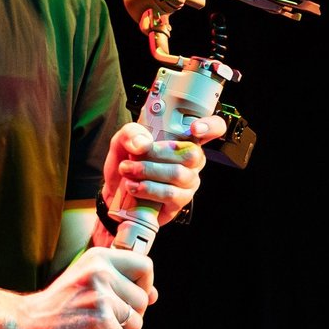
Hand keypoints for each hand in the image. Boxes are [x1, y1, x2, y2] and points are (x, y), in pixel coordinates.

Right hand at [11, 246, 156, 328]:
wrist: (26, 324)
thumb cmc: (59, 307)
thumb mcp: (88, 283)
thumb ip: (120, 284)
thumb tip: (154, 295)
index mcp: (100, 258)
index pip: (146, 266)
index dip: (144, 286)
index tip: (127, 300)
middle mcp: (102, 271)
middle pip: (143, 300)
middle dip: (130, 317)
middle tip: (102, 321)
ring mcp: (101, 296)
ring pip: (136, 323)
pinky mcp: (101, 321)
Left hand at [101, 115, 228, 227]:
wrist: (115, 194)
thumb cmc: (127, 164)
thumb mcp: (122, 142)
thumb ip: (130, 133)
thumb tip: (143, 142)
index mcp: (184, 139)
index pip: (213, 129)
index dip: (211, 126)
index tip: (194, 129)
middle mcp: (191, 160)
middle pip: (191, 153)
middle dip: (158, 153)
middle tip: (134, 156)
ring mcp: (188, 182)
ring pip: (178, 174)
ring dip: (148, 172)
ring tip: (128, 171)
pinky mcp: (180, 202)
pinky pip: (171, 194)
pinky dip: (149, 189)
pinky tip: (134, 187)